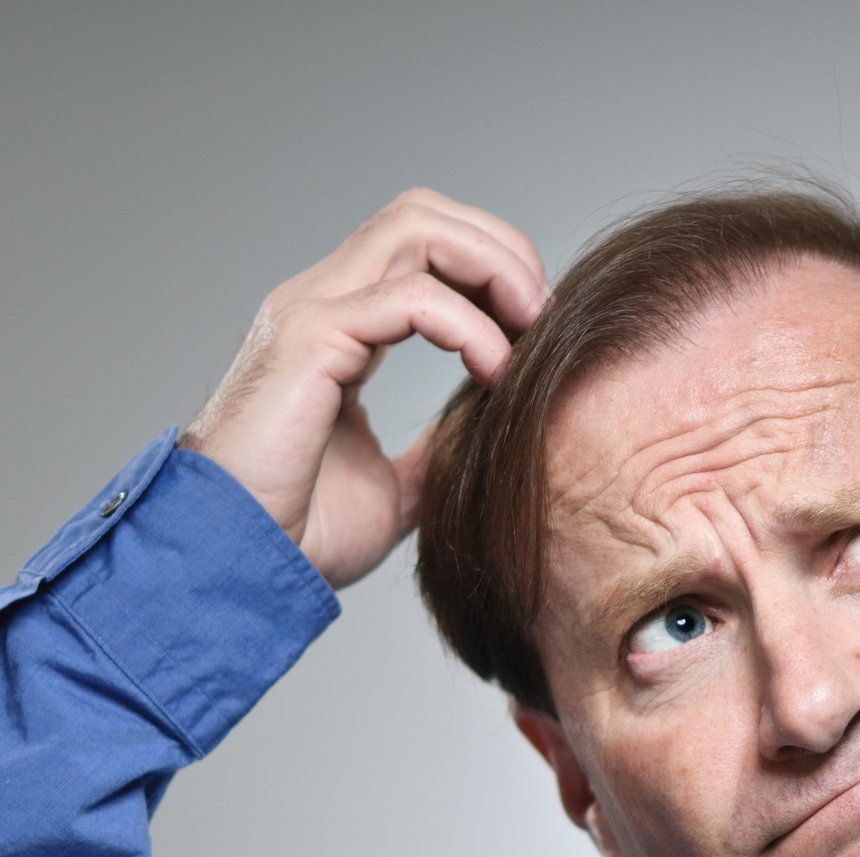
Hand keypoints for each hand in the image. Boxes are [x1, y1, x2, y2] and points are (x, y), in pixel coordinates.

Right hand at [181, 190, 545, 589]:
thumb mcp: (396, 487)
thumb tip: (486, 440)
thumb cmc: (300, 531)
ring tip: (533, 329)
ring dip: (494, 267)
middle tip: (546, 317)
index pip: (422, 246)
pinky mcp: (309, 339)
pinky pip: (412, 298)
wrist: (239, 565)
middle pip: (423, 214)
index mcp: (340, 325)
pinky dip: (472, 328)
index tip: (539, 332)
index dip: (492, 270)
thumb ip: (436, 450)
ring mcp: (310, 312)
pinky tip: (498, 374)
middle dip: (501, 249)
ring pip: (415, 227)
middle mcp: (321, 301)